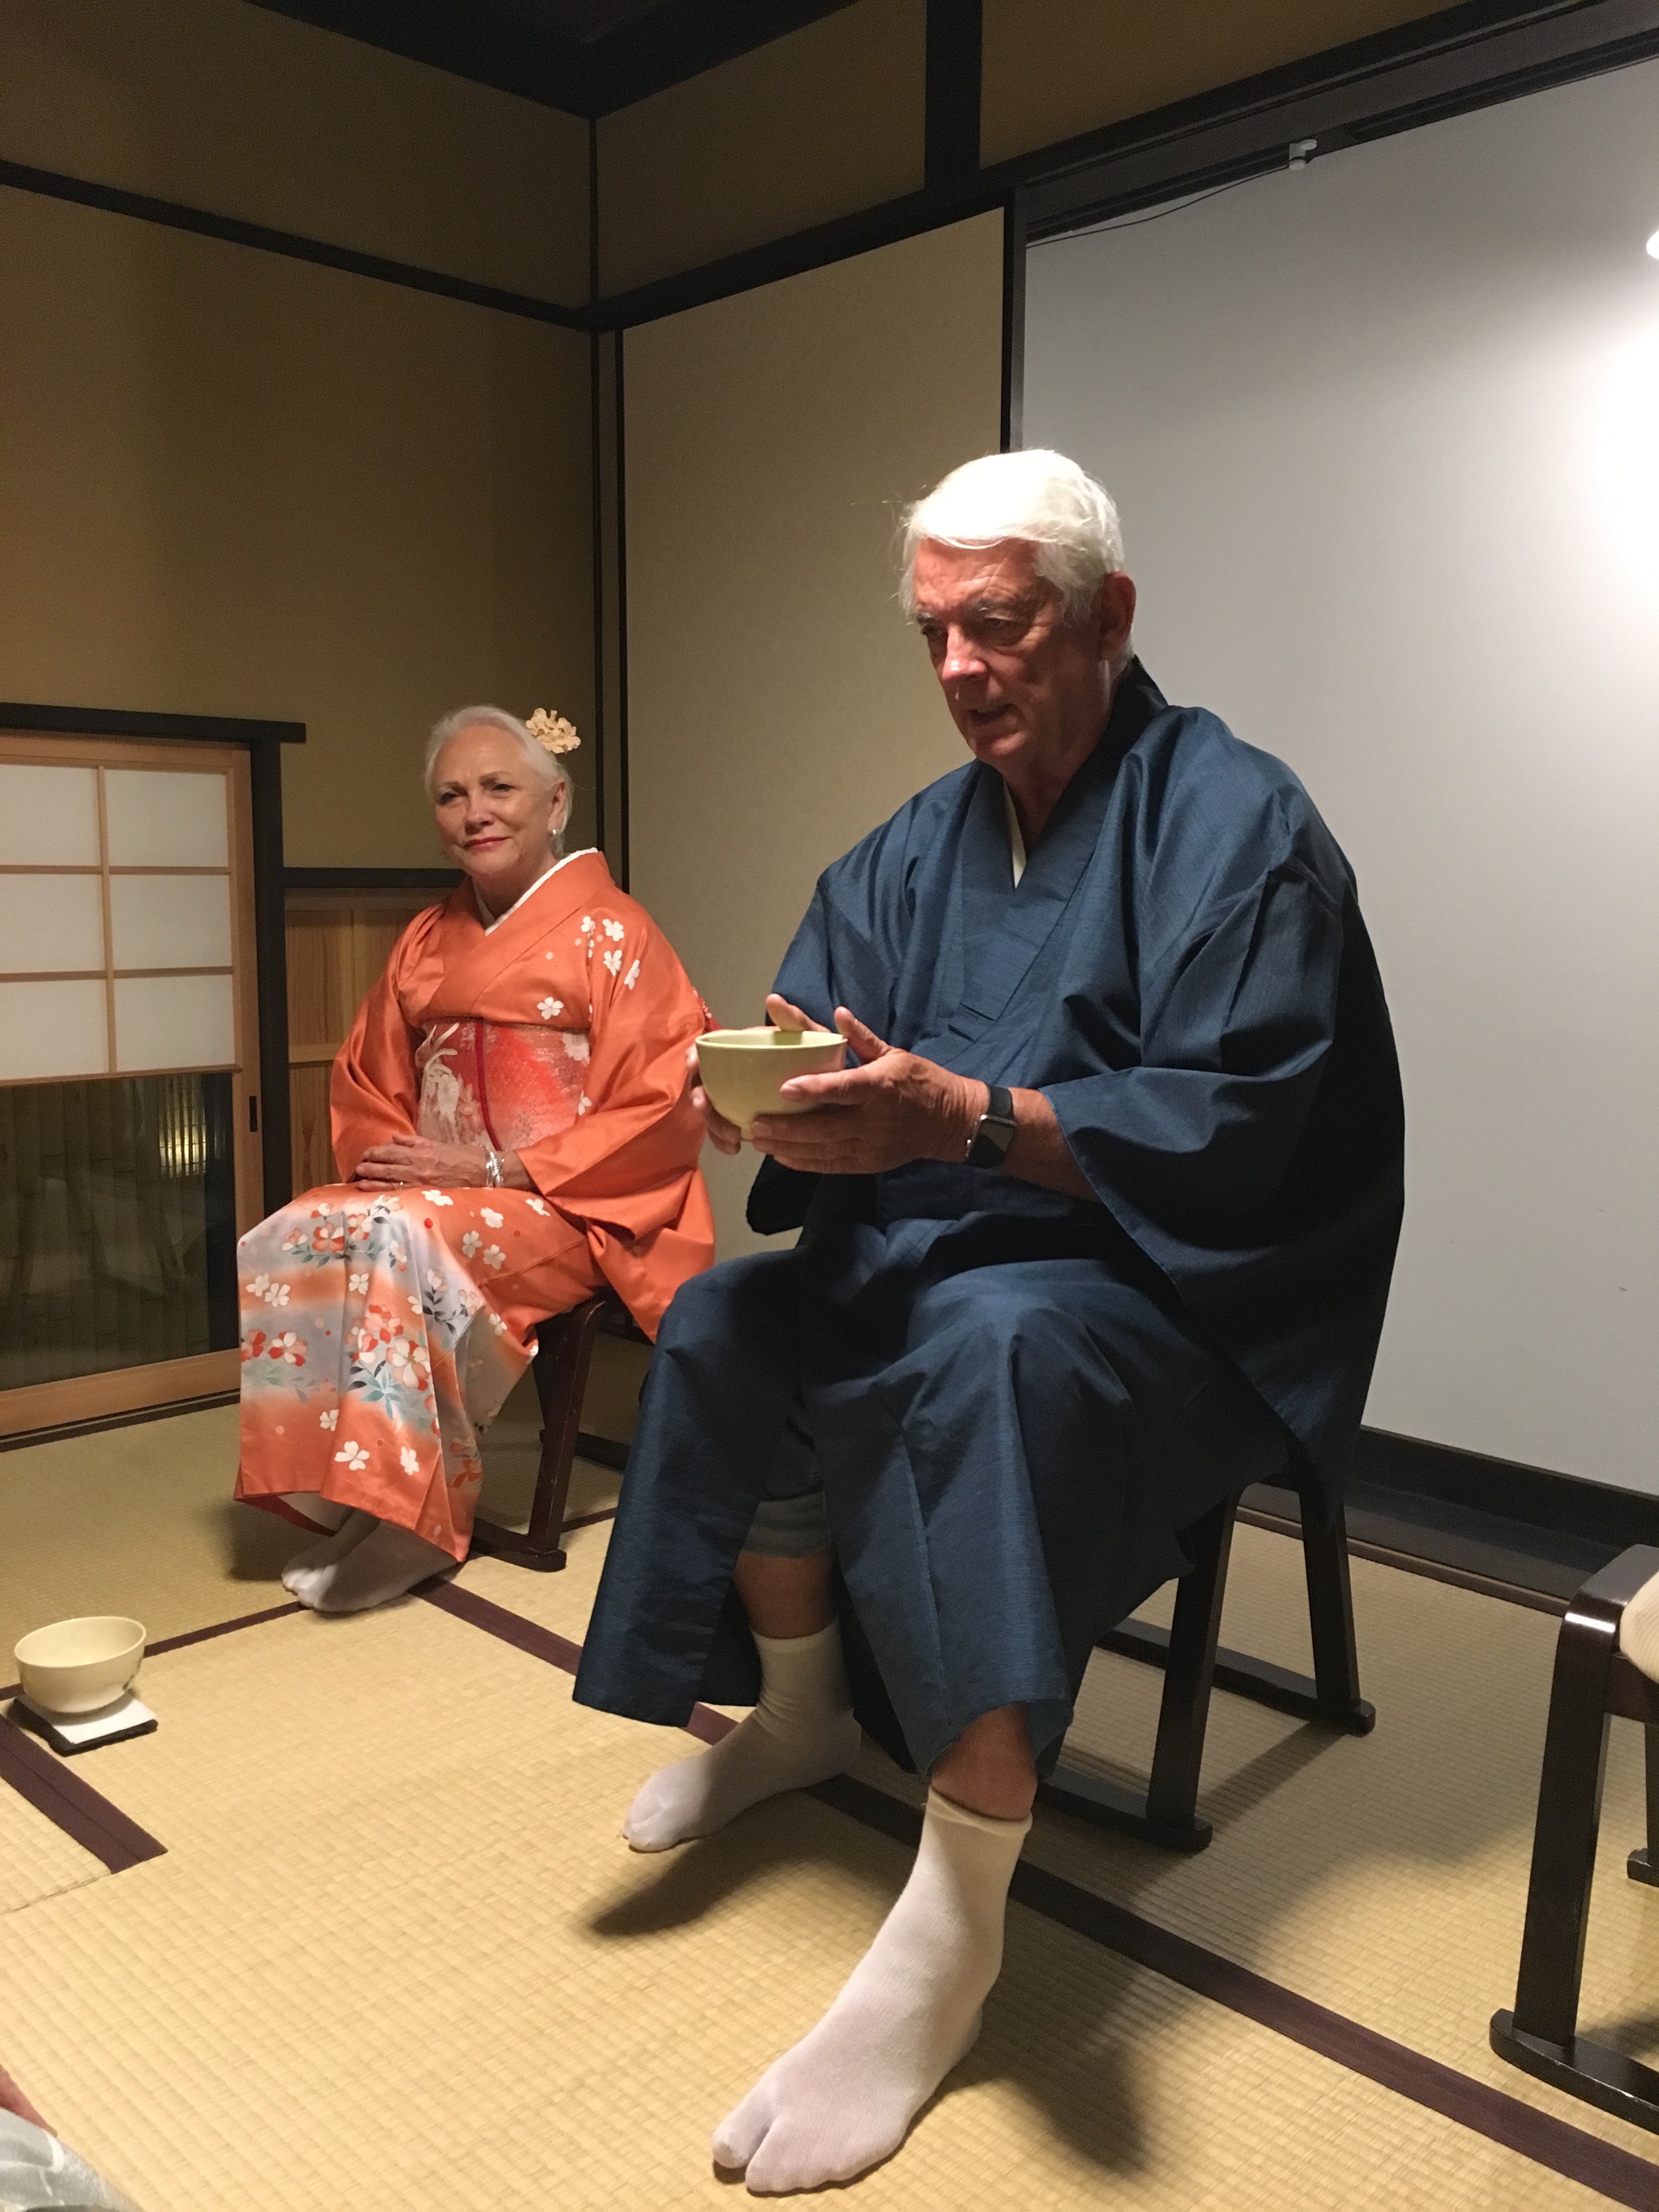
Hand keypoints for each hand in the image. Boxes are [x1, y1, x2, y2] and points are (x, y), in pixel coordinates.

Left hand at [352, 1136, 521, 1188]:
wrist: (484, 1171)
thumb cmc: (464, 1156)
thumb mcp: (439, 1143)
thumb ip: (414, 1141)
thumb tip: (394, 1138)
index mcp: (421, 1150)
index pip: (391, 1150)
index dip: (376, 1152)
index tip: (367, 1154)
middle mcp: (418, 1164)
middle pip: (386, 1164)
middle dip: (369, 1166)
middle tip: (357, 1167)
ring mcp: (420, 1180)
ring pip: (389, 1179)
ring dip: (371, 1179)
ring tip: (357, 1180)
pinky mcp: (425, 1192)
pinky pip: (400, 1192)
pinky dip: (384, 1191)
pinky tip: (372, 1192)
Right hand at [687, 994, 819, 1157]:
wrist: (833, 1090)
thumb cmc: (818, 1058)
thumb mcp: (811, 1038)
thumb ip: (794, 1021)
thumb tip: (773, 999)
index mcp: (742, 1050)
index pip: (707, 1049)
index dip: (694, 1056)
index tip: (693, 1066)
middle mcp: (732, 1073)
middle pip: (703, 1084)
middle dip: (700, 1098)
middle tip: (708, 1109)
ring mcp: (735, 1098)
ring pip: (712, 1111)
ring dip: (714, 1124)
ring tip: (732, 1136)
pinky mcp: (742, 1119)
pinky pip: (725, 1131)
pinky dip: (725, 1140)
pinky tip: (737, 1147)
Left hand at [749, 1007, 982, 1175]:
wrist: (951, 1122)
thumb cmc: (920, 1081)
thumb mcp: (895, 1054)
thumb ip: (862, 1038)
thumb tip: (838, 1013)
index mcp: (882, 1086)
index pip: (845, 1088)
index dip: (814, 1089)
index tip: (784, 1087)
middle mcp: (875, 1119)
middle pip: (825, 1127)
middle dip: (787, 1128)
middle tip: (755, 1123)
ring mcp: (872, 1145)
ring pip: (824, 1150)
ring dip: (789, 1147)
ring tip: (759, 1141)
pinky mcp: (870, 1162)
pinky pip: (833, 1165)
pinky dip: (806, 1163)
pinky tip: (782, 1157)